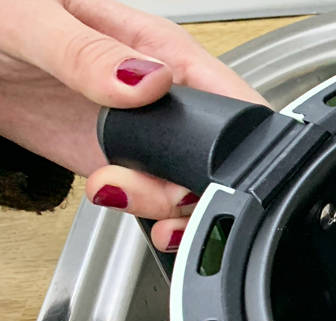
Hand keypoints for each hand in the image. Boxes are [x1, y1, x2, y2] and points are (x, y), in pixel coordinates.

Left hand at [0, 0, 264, 249]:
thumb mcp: (34, 20)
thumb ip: (91, 52)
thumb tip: (151, 79)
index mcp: (161, 50)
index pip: (231, 102)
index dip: (232, 144)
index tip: (192, 165)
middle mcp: (162, 96)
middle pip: (220, 158)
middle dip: (194, 188)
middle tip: (142, 186)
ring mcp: (143, 133)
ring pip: (191, 187)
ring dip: (165, 208)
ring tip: (115, 191)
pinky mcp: (119, 161)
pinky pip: (155, 199)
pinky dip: (147, 216)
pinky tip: (116, 202)